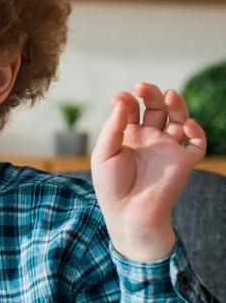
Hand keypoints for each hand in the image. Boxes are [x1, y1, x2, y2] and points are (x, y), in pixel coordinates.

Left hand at [91, 82, 205, 261]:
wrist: (128, 215)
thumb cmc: (111, 187)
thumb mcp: (103, 155)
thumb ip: (112, 128)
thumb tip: (120, 101)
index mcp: (127, 136)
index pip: (130, 109)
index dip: (126, 99)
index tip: (120, 99)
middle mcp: (148, 139)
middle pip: (156, 108)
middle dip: (151, 94)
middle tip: (142, 87)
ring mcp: (167, 149)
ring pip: (178, 119)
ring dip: (177, 104)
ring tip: (170, 95)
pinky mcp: (183, 162)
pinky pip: (197, 144)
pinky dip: (197, 132)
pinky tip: (187, 126)